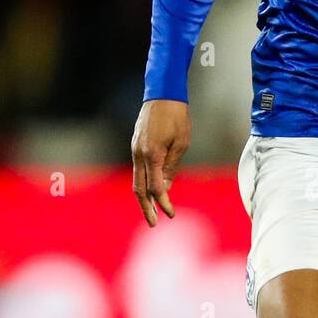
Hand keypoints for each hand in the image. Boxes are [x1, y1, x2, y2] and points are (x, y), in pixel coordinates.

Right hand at [131, 99, 190, 225]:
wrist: (162, 94)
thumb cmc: (177, 117)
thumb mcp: (181, 144)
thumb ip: (172, 167)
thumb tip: (165, 188)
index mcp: (153, 155)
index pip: (155, 188)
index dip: (163, 203)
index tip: (170, 215)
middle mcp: (139, 154)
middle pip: (140, 189)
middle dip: (147, 208)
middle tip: (153, 224)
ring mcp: (135, 149)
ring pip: (136, 180)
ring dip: (143, 197)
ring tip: (151, 211)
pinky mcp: (136, 145)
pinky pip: (138, 169)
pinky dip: (143, 183)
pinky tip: (150, 191)